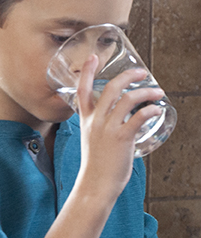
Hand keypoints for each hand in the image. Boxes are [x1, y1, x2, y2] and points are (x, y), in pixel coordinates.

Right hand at [76, 55, 163, 198]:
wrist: (94, 184)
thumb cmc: (95, 163)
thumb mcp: (90, 138)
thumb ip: (100, 124)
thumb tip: (118, 117)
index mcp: (87, 118)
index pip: (82, 89)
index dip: (88, 71)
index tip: (93, 56)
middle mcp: (96, 120)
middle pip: (111, 88)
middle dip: (128, 76)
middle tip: (141, 72)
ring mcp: (108, 128)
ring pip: (127, 99)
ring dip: (146, 92)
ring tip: (157, 92)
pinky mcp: (121, 138)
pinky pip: (138, 117)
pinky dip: (150, 110)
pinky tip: (157, 109)